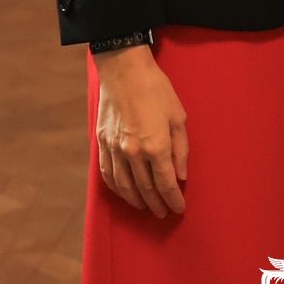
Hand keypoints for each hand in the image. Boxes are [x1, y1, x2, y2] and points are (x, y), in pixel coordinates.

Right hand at [94, 45, 188, 216]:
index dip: (174, 200)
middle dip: (157, 204)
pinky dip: (116, 189)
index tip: (179, 208)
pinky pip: (108, 174)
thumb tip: (181, 176)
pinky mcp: (102, 143)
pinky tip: (124, 193)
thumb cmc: (156, 89)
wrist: (124, 70)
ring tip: (146, 208)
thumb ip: (181, 150)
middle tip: (164, 213)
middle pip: (146, 189)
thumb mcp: (178, 116)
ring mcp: (114, 149)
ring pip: (125, 187)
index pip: (166, 184)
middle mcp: (133, 153)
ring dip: (137, 201)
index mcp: (156, 146)